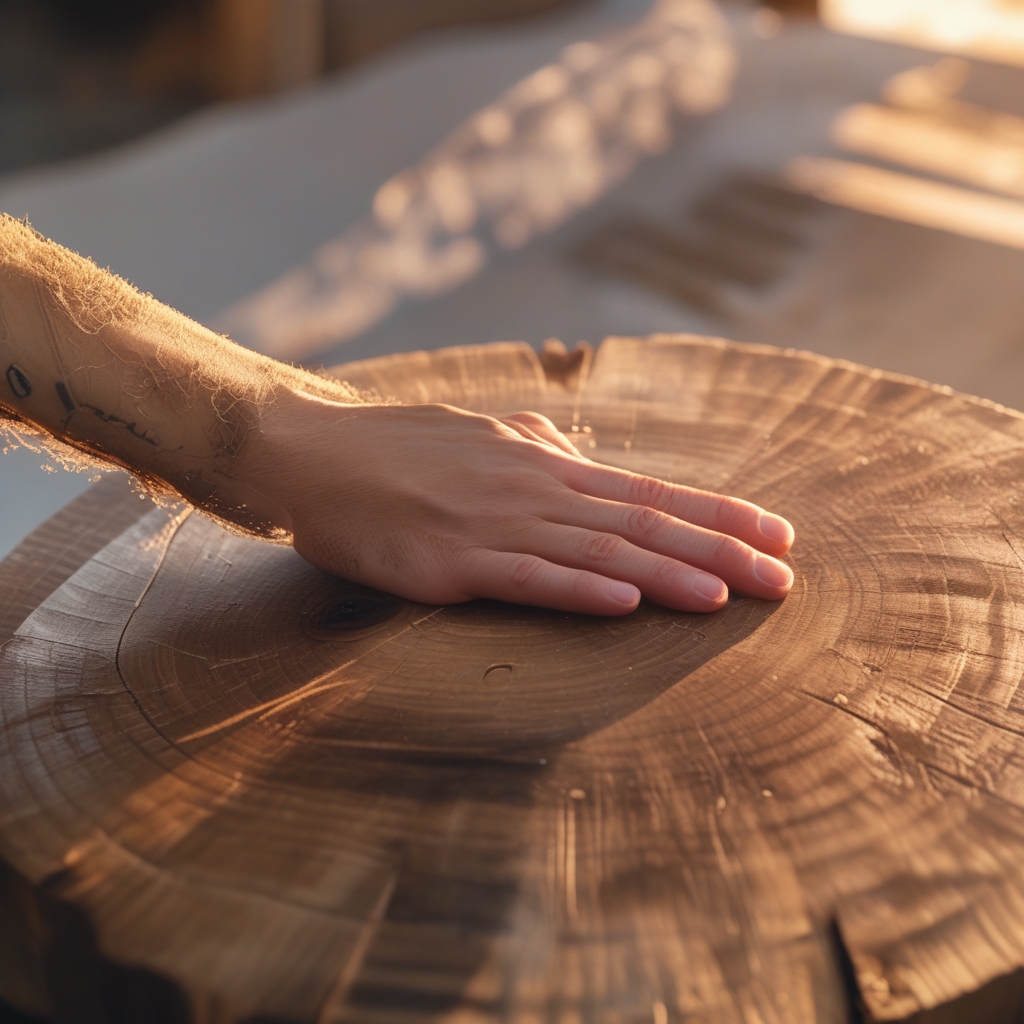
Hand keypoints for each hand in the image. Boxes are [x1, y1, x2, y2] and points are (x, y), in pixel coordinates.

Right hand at [232, 392, 794, 615]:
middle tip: (780, 579)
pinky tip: (625, 603)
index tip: (776, 533)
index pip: (650, 490)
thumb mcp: (480, 434)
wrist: (315, 454)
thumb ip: (536, 446)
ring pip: (596, 551)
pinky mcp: (451, 561)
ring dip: (665, 573)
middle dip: (717, 551)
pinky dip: (578, 590)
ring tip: (726, 596)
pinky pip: (526, 577)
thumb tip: (579, 456)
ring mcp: (494, 524)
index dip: (718, 513)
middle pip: (640, 523)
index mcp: (544, 464)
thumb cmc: (399, 448)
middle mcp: (533, 489)